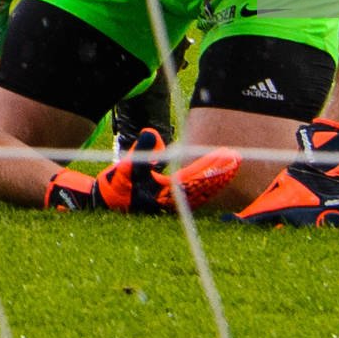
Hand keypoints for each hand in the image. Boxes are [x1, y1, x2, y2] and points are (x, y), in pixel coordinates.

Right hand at [44, 129, 240, 213]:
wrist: (102, 203)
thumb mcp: (124, 168)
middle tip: (235, 158)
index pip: (195, 180)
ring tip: (230, 163)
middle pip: (202, 186)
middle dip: (219, 172)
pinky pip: (193, 191)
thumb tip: (152, 134)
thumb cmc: (113, 186)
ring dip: (215, 177)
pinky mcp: (169, 200)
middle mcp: (172, 203)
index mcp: (163, 197)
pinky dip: (205, 182)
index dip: (212, 168)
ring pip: (200, 189)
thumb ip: (139, 152)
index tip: (227, 158)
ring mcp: (172, 203)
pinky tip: (214, 173)